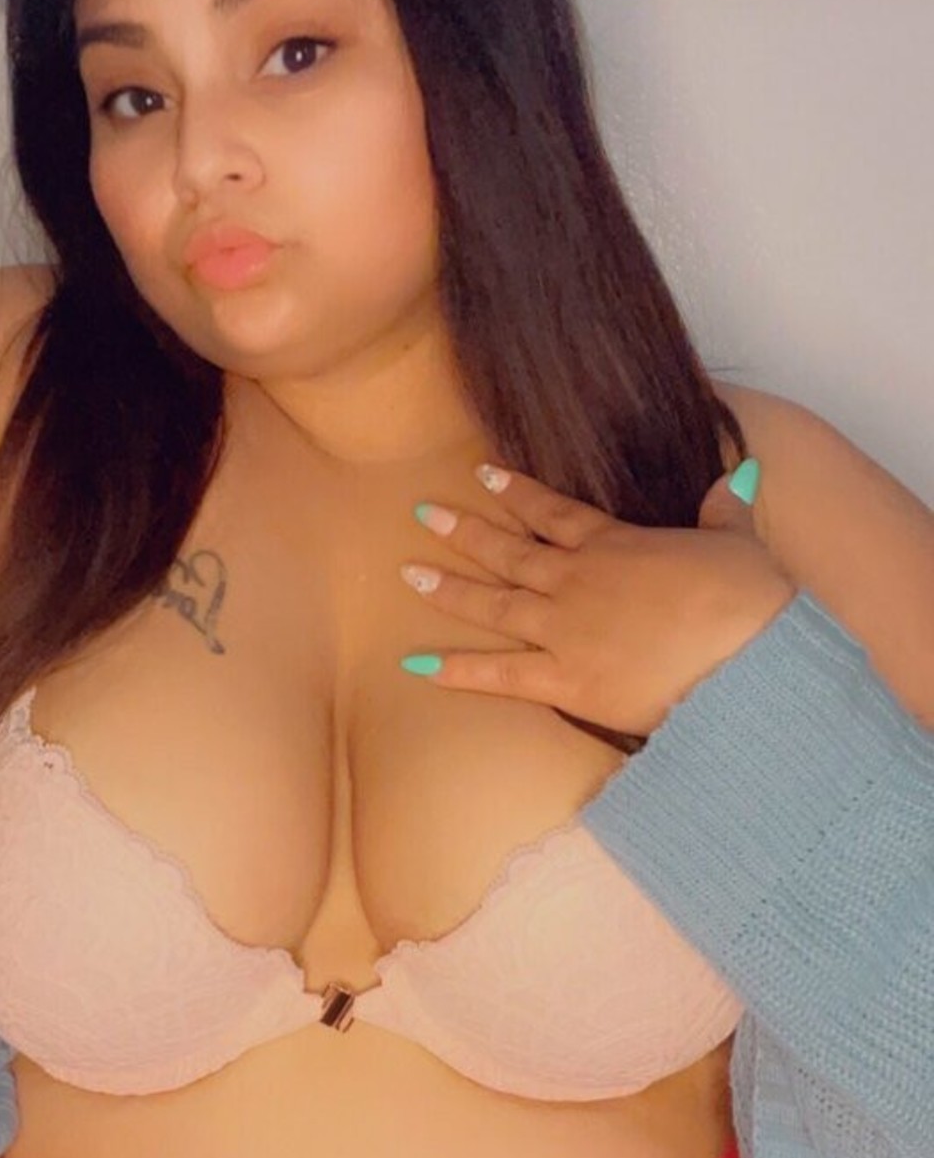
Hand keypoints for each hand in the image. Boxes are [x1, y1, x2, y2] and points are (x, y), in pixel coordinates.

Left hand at [399, 463, 795, 735]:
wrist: (746, 660)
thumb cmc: (749, 601)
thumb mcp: (740, 544)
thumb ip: (728, 510)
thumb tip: (741, 475)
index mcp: (616, 545)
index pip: (555, 511)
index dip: (517, 492)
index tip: (484, 474)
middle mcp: (578, 582)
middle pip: (510, 552)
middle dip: (465, 532)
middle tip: (423, 514)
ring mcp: (565, 632)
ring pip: (495, 605)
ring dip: (450, 589)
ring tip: (409, 574)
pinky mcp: (566, 683)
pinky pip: (500, 675)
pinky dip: (458, 670)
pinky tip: (418, 664)